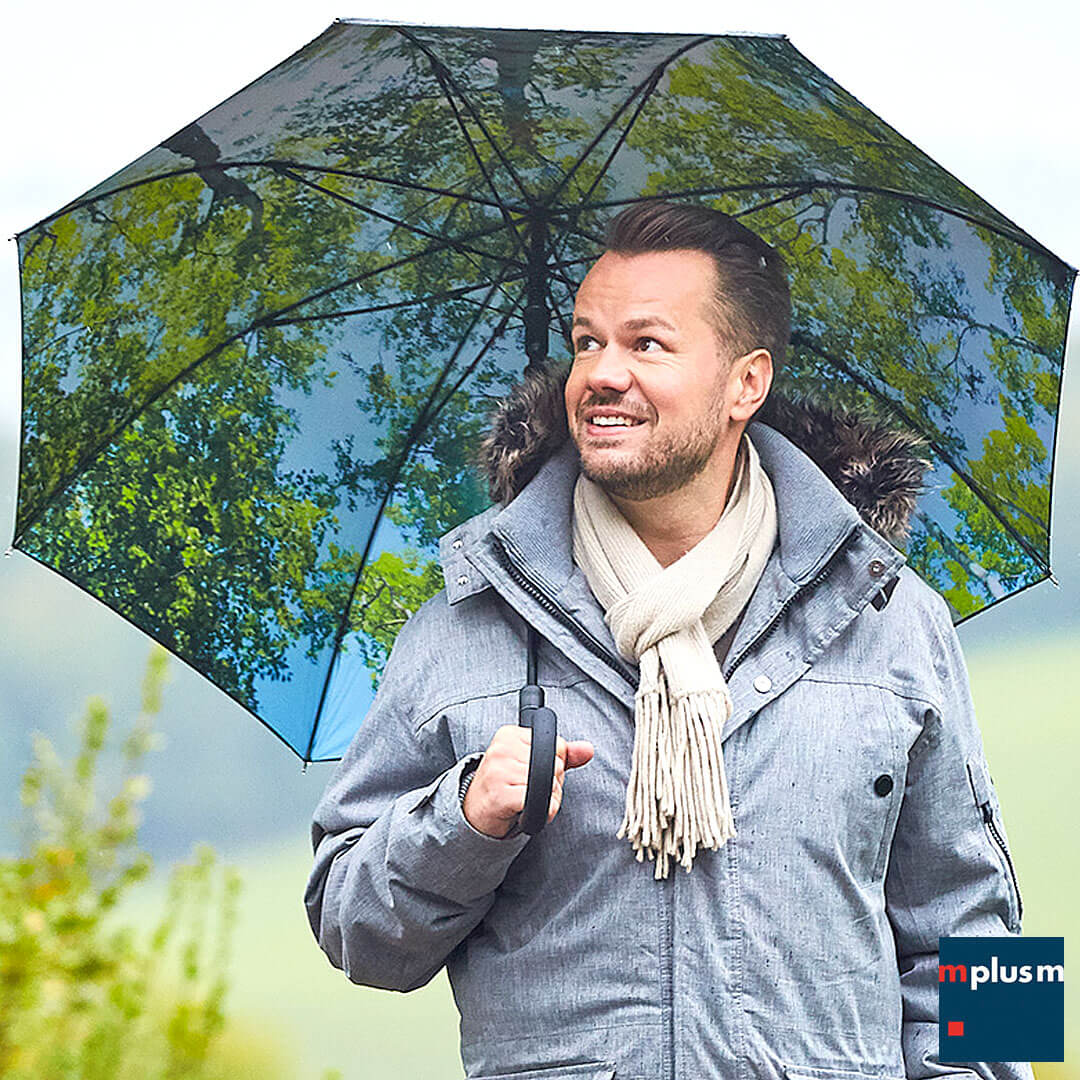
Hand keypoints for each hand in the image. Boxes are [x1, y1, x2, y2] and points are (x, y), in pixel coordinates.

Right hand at [462, 725, 594, 837]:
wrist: (473, 813)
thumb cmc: (504, 785)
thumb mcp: (531, 763)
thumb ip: (561, 755)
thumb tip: (588, 749)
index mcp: (509, 734)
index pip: (557, 744)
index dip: (556, 764)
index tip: (534, 773)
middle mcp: (502, 748)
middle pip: (555, 765)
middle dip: (552, 783)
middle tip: (529, 791)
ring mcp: (499, 771)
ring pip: (549, 784)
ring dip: (547, 800)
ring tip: (527, 801)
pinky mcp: (499, 794)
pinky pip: (540, 801)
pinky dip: (543, 812)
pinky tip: (527, 812)